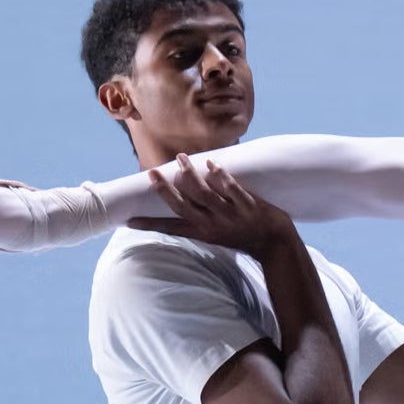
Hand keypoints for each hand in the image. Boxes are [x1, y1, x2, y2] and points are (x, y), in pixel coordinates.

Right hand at [127, 157, 296, 258]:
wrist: (275, 245)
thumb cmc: (243, 236)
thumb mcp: (216, 234)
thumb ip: (200, 220)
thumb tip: (182, 202)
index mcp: (203, 232)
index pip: (171, 228)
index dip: (150, 225)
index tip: (129, 221)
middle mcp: (213, 225)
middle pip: (183, 206)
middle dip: (166, 190)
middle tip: (151, 173)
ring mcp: (230, 216)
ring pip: (205, 195)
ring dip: (191, 175)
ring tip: (180, 158)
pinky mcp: (248, 207)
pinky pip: (233, 190)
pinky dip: (222, 177)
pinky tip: (212, 163)